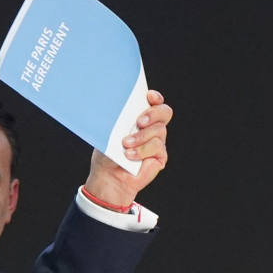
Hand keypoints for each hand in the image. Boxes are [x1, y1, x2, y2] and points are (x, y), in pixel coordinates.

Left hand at [83, 89, 171, 207]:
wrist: (108, 176)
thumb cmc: (108, 152)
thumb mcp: (110, 132)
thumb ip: (120, 119)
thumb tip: (121, 108)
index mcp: (139, 116)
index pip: (154, 102)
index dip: (155, 97)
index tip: (149, 96)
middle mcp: (151, 127)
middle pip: (164, 112)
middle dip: (153, 114)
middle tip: (139, 122)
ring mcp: (157, 141)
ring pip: (159, 130)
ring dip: (141, 136)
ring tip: (126, 144)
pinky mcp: (160, 155)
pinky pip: (157, 146)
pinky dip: (142, 150)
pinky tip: (130, 155)